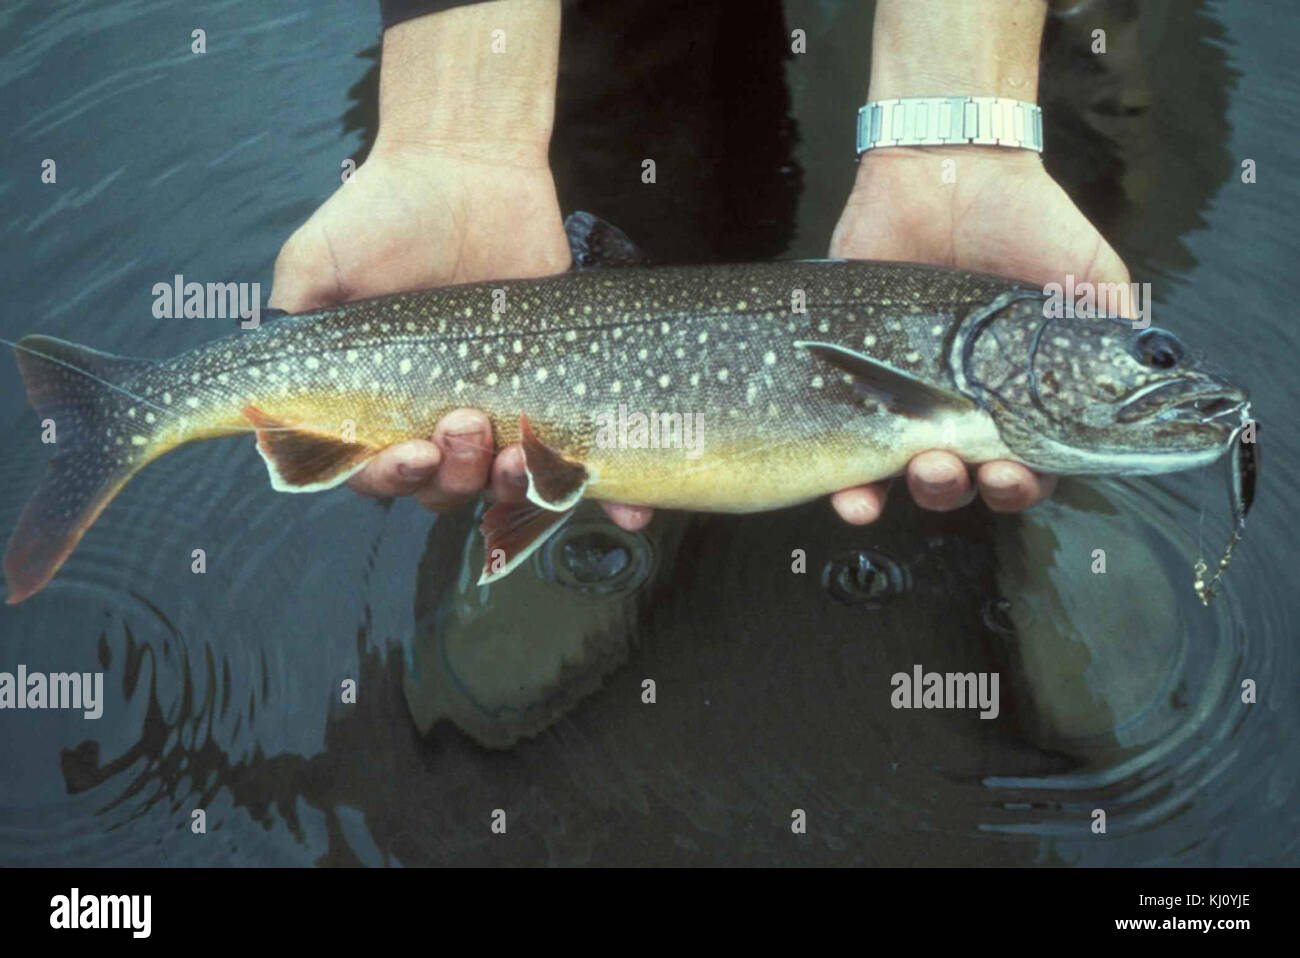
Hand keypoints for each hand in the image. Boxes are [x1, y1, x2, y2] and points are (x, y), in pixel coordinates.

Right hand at [267, 1, 595, 519]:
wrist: (468, 165)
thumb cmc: (381, 214)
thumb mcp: (314, 266)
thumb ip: (292, 332)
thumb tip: (264, 407)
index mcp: (382, 405)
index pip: (380, 475)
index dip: (393, 479)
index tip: (413, 451)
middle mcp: (442, 416)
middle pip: (448, 489)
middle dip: (458, 474)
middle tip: (469, 421)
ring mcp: (508, 409)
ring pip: (512, 484)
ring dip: (518, 485)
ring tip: (523, 450)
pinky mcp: (565, 393)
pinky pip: (587, 458)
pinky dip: (616, 497)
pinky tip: (635, 511)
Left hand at [826, 145, 1130, 520]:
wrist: (945, 172)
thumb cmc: (1025, 222)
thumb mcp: (1088, 274)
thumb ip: (1115, 332)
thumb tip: (1153, 384)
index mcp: (1018, 400)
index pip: (1023, 469)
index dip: (1019, 487)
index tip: (1012, 473)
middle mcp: (960, 409)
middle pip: (964, 482)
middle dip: (961, 488)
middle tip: (960, 466)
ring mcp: (902, 399)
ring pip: (906, 476)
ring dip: (917, 488)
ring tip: (922, 465)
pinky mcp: (850, 381)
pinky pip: (845, 452)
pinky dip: (848, 489)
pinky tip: (852, 498)